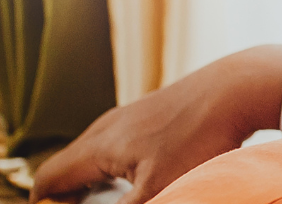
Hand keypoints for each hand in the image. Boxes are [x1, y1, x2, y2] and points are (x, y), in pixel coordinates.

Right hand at [30, 45, 281, 202]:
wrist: (234, 89)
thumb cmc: (197, 139)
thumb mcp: (159, 187)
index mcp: (96, 146)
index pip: (48, 179)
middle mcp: (104, 127)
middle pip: (67, 165)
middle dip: (68, 194)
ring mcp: (127, 116)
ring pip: (92, 152)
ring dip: (91, 180)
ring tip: (106, 200)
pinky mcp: (150, 113)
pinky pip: (117, 143)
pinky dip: (114, 165)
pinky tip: (139, 176)